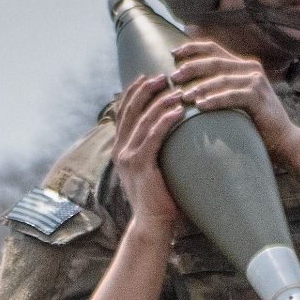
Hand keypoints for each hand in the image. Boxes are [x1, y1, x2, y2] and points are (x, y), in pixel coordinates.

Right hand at [110, 73, 183, 232]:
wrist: (151, 224)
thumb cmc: (157, 197)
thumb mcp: (150, 169)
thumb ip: (151, 150)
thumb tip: (166, 133)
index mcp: (120, 148)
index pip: (123, 112)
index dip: (133, 91)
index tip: (146, 76)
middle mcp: (120, 150)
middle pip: (131, 110)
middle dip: (146, 90)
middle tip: (164, 76)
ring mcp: (128, 158)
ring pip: (143, 120)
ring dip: (161, 102)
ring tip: (178, 91)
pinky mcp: (141, 165)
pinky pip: (153, 136)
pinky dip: (165, 121)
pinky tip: (178, 112)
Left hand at [163, 39, 298, 160]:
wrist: (284, 141)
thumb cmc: (255, 124)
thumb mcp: (236, 101)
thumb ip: (220, 89)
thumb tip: (190, 86)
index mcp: (243, 66)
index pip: (214, 49)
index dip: (193, 48)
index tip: (173, 53)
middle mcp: (250, 69)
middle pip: (215, 61)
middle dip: (191, 67)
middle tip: (173, 77)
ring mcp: (256, 81)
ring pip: (222, 78)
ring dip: (200, 86)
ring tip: (184, 95)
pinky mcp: (258, 97)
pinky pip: (232, 96)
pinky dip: (215, 100)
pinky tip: (200, 106)